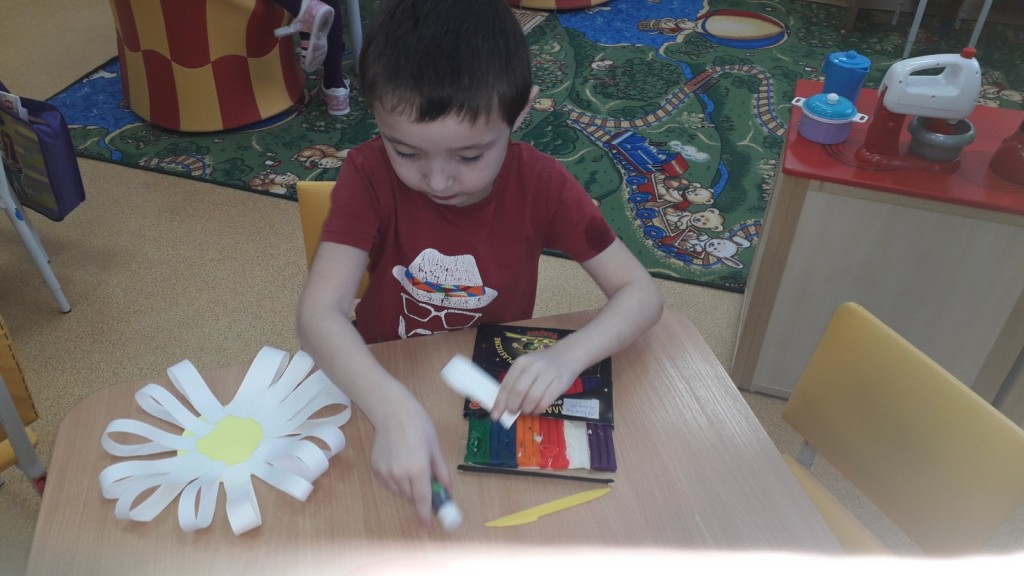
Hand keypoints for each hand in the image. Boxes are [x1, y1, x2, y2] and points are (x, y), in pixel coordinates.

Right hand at [369, 394, 449, 526]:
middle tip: (426, 483)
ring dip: (408, 488)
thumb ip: (441, 472)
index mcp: (417, 469)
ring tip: (412, 467)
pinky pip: (389, 484)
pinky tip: (400, 464)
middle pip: (411, 497)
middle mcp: (399, 475)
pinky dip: (396, 481)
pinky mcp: (376, 469)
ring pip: (399, 492)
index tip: (426, 525)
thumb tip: (447, 490)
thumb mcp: (435, 449)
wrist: (392, 412)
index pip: (422, 499)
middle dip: (420, 495)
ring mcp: (385, 473)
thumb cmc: (419, 426)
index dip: (424, 514)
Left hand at [491, 347, 577, 417]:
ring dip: (526, 409)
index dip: (500, 402)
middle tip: (512, 412)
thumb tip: (503, 406)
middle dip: (513, 406)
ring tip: (526, 411)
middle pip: (518, 392)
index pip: (507, 385)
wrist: (568, 355)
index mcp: (521, 363)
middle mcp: (533, 367)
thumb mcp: (527, 367)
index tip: (495, 415)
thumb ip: (515, 383)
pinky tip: (537, 409)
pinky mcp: (559, 383)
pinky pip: (546, 401)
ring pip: (532, 398)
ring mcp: (548, 374)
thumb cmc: (542, 364)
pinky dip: (539, 409)